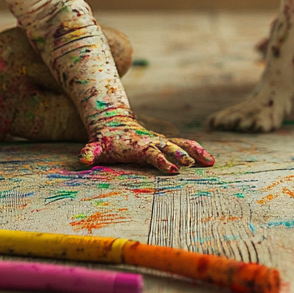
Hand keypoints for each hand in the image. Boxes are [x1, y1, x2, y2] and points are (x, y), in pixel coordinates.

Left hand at [78, 118, 215, 173]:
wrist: (113, 122)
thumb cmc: (105, 140)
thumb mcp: (95, 146)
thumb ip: (89, 153)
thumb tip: (82, 160)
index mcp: (139, 145)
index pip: (152, 154)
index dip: (162, 161)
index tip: (173, 170)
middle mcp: (153, 141)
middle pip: (170, 148)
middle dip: (180, 155)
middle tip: (191, 164)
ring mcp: (161, 141)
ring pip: (182, 144)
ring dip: (196, 152)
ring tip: (211, 162)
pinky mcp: (166, 143)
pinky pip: (184, 145)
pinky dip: (197, 151)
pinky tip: (209, 160)